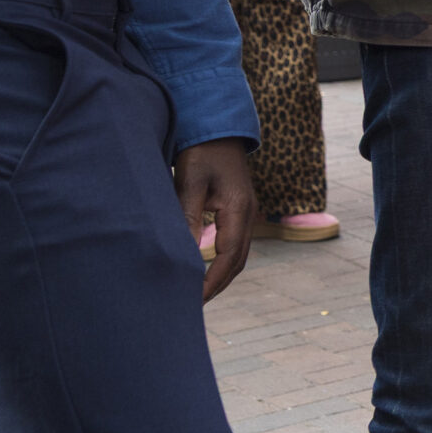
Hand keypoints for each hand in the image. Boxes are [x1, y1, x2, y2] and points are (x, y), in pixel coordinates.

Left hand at [173, 138, 255, 300]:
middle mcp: (248, 214)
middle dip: (217, 286)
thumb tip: (183, 257)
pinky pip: (235, 243)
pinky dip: (222, 262)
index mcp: (239, 210)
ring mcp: (246, 211)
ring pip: (238, 254)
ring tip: (197, 293)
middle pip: (237, 262)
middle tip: (192, 306)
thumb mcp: (190, 183)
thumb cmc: (201, 152)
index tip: (192, 301)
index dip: (211, 283)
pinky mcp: (239, 208)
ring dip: (221, 276)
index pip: (228, 258)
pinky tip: (204, 267)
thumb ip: (188, 219)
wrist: (219, 126)